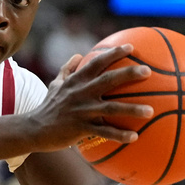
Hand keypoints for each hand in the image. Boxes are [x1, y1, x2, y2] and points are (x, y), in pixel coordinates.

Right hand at [27, 44, 154, 151]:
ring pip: (110, 108)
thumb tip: (77, 55)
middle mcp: (80, 93)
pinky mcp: (80, 128)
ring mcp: (81, 111)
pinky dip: (119, 135)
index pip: (96, 62)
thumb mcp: (55, 84)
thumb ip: (67, 69)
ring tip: (151, 111)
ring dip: (131, 109)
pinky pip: (103, 132)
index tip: (131, 47)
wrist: (34, 129)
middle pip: (108, 80)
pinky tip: (135, 137)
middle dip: (128, 74)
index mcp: (76, 81)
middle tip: (148, 71)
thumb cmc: (48, 106)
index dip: (113, 53)